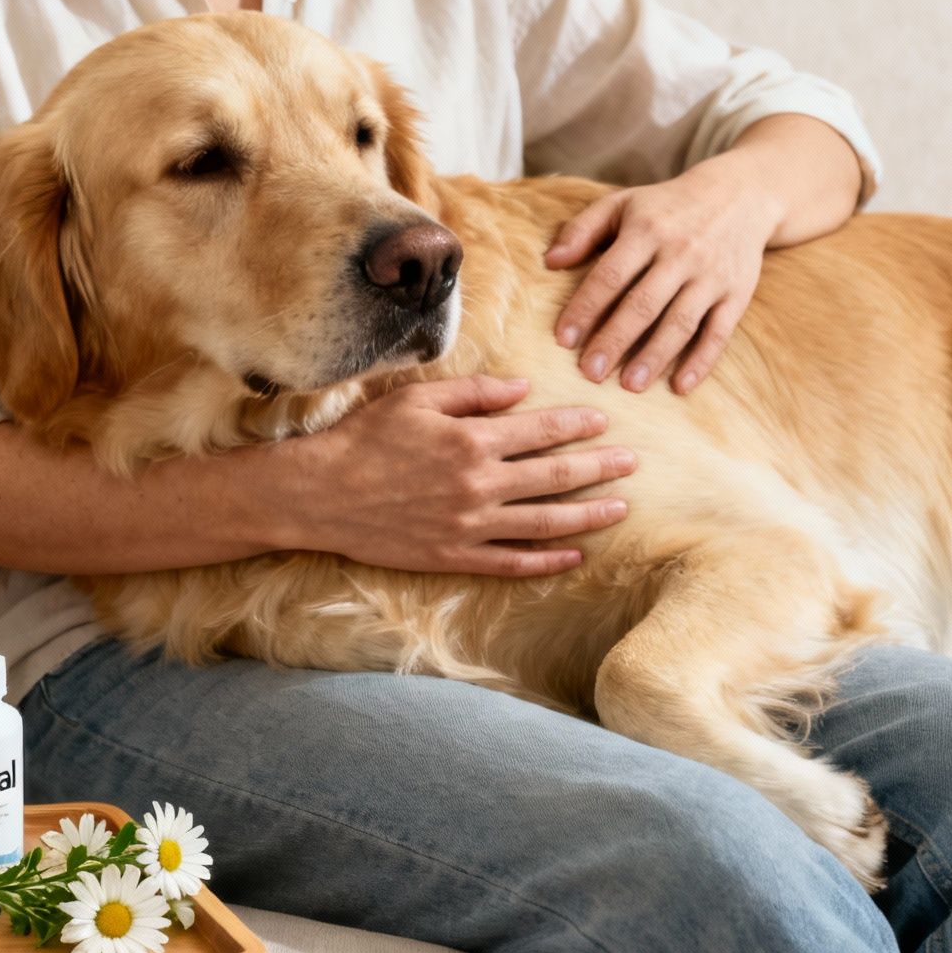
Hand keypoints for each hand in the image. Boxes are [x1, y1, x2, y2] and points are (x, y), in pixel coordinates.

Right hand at [269, 375, 633, 575]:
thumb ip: (476, 393)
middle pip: (555, 475)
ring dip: (588, 515)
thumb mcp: (417, 398)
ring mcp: (470, 525)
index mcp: (472, 439)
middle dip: (599, 468)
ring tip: (620, 509)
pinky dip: (548, 561)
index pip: (542, 430)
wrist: (320, 494)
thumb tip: (524, 390)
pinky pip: (513, 563)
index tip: (603, 423)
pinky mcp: (454, 556)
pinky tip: (575, 556)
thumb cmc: (364, 438)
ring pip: (545, 521)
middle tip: (631, 464)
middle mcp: (479, 483)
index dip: (577, 426)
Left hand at [545, 159, 780, 395]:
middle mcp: (681, 253)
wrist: (740, 195)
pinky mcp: (737, 294)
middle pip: (644, 304)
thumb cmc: (666, 207)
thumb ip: (582, 229)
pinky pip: (719, 332)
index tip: (563, 339)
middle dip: (615, 340)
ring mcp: (712, 276)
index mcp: (647, 230)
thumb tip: (549, 262)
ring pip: (680, 322)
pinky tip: (680, 386)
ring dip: (655, 357)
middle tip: (590, 373)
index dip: (586, 308)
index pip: (611, 275)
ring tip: (630, 386)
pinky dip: (701, 361)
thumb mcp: (623, 204)